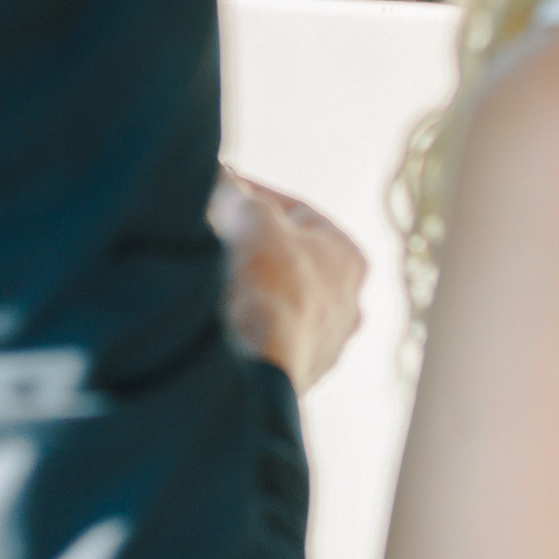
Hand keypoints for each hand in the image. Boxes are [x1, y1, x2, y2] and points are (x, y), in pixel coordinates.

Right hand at [210, 168, 365, 391]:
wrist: (255, 364)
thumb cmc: (266, 282)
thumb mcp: (250, 217)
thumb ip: (239, 194)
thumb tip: (222, 179)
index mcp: (349, 257)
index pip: (294, 210)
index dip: (251, 195)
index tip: (218, 191)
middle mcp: (347, 304)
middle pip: (288, 257)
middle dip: (249, 243)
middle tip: (211, 233)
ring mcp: (323, 345)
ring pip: (276, 301)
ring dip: (246, 287)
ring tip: (209, 278)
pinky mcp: (295, 378)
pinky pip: (264, 338)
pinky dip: (243, 324)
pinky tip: (217, 319)